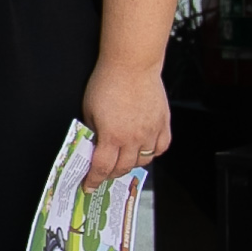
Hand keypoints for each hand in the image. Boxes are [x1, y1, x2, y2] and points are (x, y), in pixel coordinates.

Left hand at [80, 57, 171, 185]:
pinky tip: (144, 151)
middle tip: (104, 174)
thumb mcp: (88, 110)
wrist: (132, 65)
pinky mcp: (163, 123)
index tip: (89, 186)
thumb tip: (92, 145)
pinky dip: (152, 153)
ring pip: (143, 161)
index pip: (102, 167)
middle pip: (122, 167)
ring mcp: (151, 132)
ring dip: (130, 165)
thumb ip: (92, 131)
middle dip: (110, 174)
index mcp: (112, 136)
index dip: (94, 180)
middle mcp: (134, 138)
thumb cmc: (108, 82)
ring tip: (122, 161)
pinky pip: (161, 148)